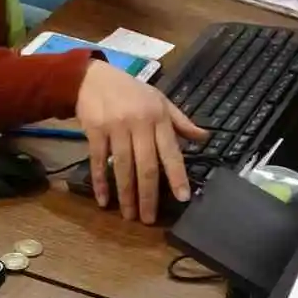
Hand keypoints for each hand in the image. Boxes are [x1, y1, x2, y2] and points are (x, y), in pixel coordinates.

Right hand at [74, 62, 208, 223]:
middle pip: (146, 166)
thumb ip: (181, 121)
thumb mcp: (160, 100)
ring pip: (123, 167)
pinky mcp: (94, 131)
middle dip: (148, 195)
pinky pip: (98, 161)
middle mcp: (139, 124)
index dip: (177, 176)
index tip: (183, 198)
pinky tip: (103, 200)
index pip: (171, 152)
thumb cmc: (131, 91)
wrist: (93, 77)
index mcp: (159, 118)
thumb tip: (205, 137)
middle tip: (149, 219)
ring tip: (129, 215)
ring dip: (126, 194)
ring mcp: (116, 128)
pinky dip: (100, 182)